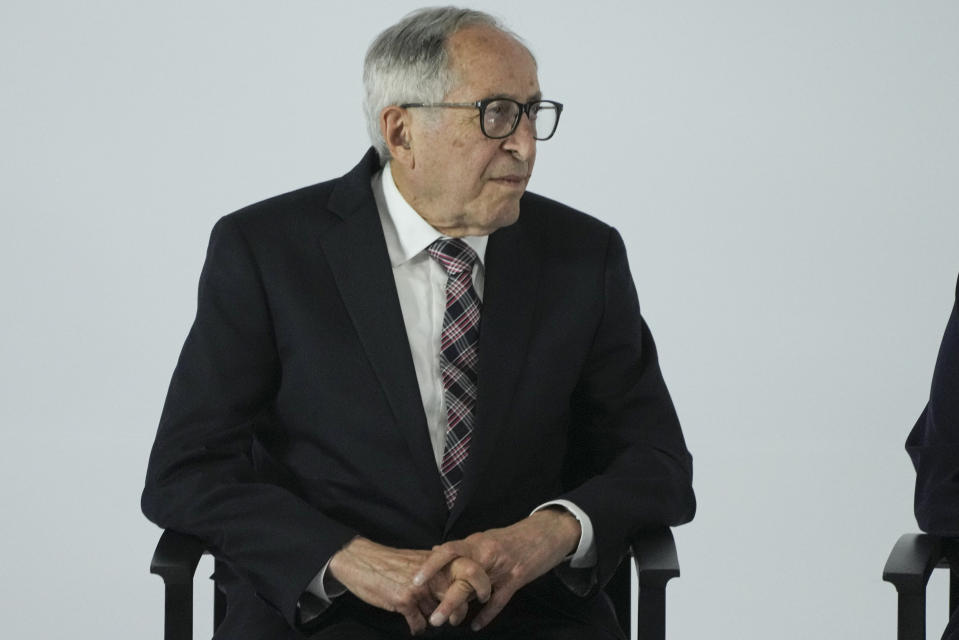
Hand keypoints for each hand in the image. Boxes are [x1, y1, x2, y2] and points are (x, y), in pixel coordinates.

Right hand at [328, 537, 488, 634]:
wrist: (361, 561)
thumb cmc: (389, 562)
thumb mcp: (418, 560)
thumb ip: (437, 569)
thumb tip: (453, 583)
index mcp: (438, 562)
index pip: (471, 572)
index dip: (480, 586)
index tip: (482, 596)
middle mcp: (433, 574)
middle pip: (460, 598)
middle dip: (459, 613)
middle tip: (455, 619)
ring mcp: (420, 589)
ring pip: (439, 615)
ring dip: (434, 620)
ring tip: (428, 618)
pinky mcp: (405, 602)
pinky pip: (419, 625)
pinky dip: (417, 627)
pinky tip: (412, 623)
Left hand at [413, 509, 580, 630]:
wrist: (547, 531)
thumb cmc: (513, 537)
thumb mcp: (486, 538)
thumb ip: (463, 548)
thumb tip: (434, 550)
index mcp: (476, 541)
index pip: (448, 550)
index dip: (430, 565)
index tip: (414, 581)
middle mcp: (486, 552)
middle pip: (460, 573)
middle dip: (444, 596)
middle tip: (432, 617)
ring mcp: (502, 565)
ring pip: (476, 587)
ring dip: (459, 605)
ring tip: (446, 622)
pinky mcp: (517, 577)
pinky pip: (499, 599)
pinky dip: (486, 614)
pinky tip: (475, 624)